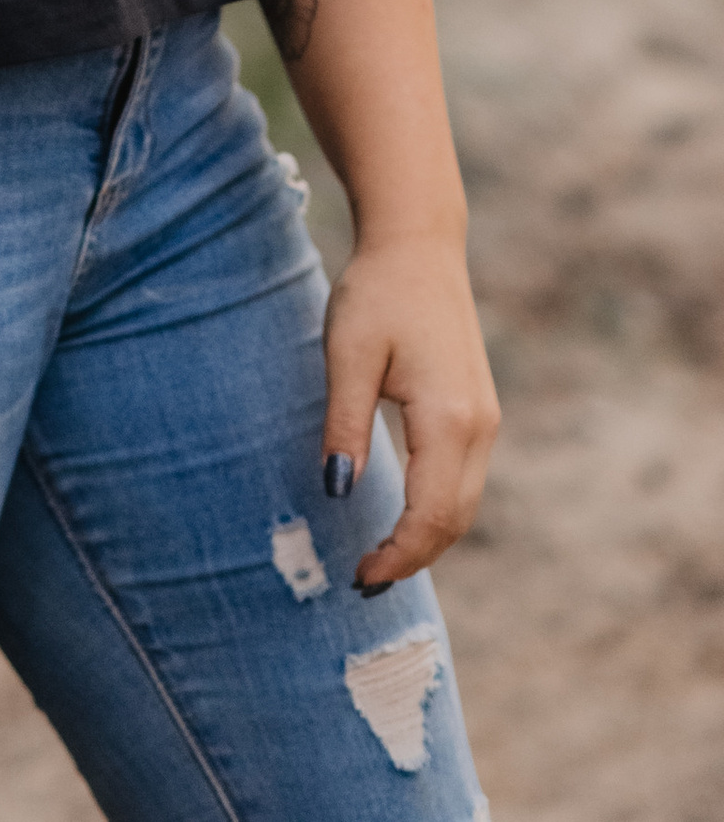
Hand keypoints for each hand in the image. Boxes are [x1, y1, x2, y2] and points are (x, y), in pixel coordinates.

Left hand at [322, 230, 500, 589]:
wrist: (418, 243)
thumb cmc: (377, 291)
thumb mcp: (347, 355)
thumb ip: (345, 426)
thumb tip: (335, 492)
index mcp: (449, 419)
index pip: (431, 516)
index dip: (397, 556)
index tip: (359, 577)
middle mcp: (480, 428)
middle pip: (454, 520)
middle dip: (413, 557)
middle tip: (364, 579)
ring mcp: (486, 419)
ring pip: (464, 504)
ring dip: (428, 539)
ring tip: (380, 558)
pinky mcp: (479, 410)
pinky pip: (464, 479)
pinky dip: (439, 510)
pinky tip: (405, 517)